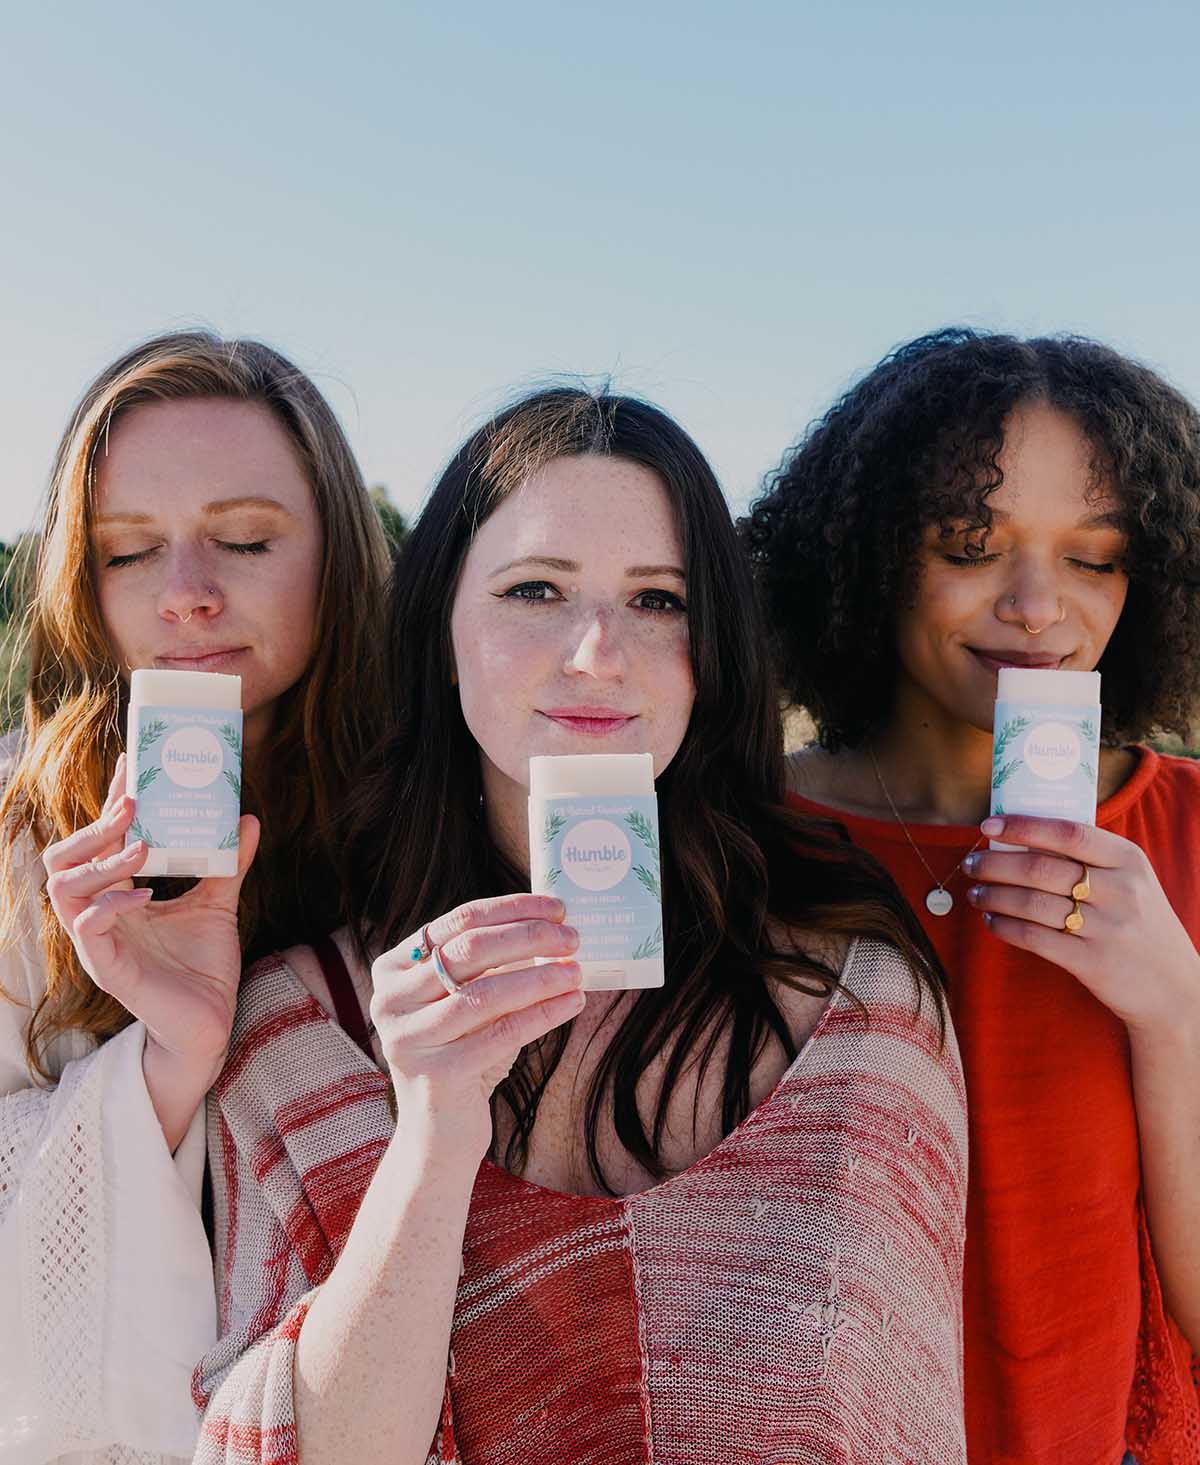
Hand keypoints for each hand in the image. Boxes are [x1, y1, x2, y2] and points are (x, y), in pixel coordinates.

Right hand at [42, 753, 260, 1077]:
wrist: (211, 1022)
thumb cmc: (203, 965)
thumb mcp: (219, 903)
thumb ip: (230, 863)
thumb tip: (248, 818)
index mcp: (119, 894)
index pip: (99, 840)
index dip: (110, 801)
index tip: (131, 764)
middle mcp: (99, 913)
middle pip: (63, 858)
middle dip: (94, 826)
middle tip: (133, 803)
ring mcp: (98, 941)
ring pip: (65, 888)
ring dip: (103, 860)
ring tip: (143, 846)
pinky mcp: (107, 969)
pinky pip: (89, 929)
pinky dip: (112, 904)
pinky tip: (144, 895)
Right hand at [369, 893, 583, 1158]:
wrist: (439, 1132)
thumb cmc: (463, 1052)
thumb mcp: (470, 999)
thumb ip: (494, 963)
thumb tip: (554, 927)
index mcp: (394, 967)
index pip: (459, 921)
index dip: (512, 910)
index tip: (558, 909)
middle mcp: (390, 999)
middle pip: (470, 950)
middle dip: (529, 938)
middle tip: (573, 938)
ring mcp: (407, 1037)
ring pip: (486, 993)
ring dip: (541, 978)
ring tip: (577, 972)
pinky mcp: (434, 1075)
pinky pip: (501, 1034)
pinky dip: (543, 1015)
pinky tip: (572, 1004)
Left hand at [964, 814, 1199, 1034]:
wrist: (1175, 989)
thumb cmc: (1140, 925)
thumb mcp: (1131, 883)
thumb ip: (1089, 861)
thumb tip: (1021, 838)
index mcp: (1129, 861)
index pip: (1068, 833)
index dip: (1023, 826)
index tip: (989, 825)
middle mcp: (1120, 891)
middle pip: (1040, 869)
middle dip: (994, 864)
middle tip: (971, 863)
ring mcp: (1107, 929)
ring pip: (1031, 903)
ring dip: (993, 895)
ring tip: (975, 893)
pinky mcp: (1092, 963)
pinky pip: (1033, 938)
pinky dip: (1003, 927)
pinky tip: (992, 921)